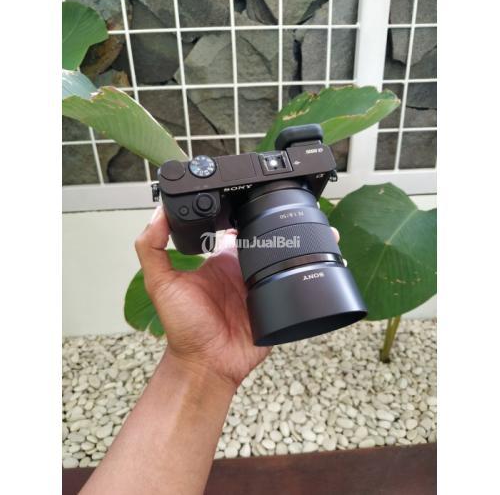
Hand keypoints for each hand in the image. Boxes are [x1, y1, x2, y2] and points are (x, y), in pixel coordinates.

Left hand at [135, 207, 339, 388]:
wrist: (207, 364)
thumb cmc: (183, 327)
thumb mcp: (161, 283)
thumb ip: (153, 248)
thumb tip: (159, 213)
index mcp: (219, 261)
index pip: (235, 228)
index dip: (242, 212)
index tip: (252, 195)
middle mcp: (241, 271)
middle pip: (263, 240)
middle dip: (278, 226)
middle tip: (291, 210)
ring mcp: (259, 288)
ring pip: (282, 261)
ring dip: (295, 249)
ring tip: (311, 232)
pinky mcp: (275, 306)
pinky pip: (292, 287)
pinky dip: (304, 276)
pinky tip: (315, 261)